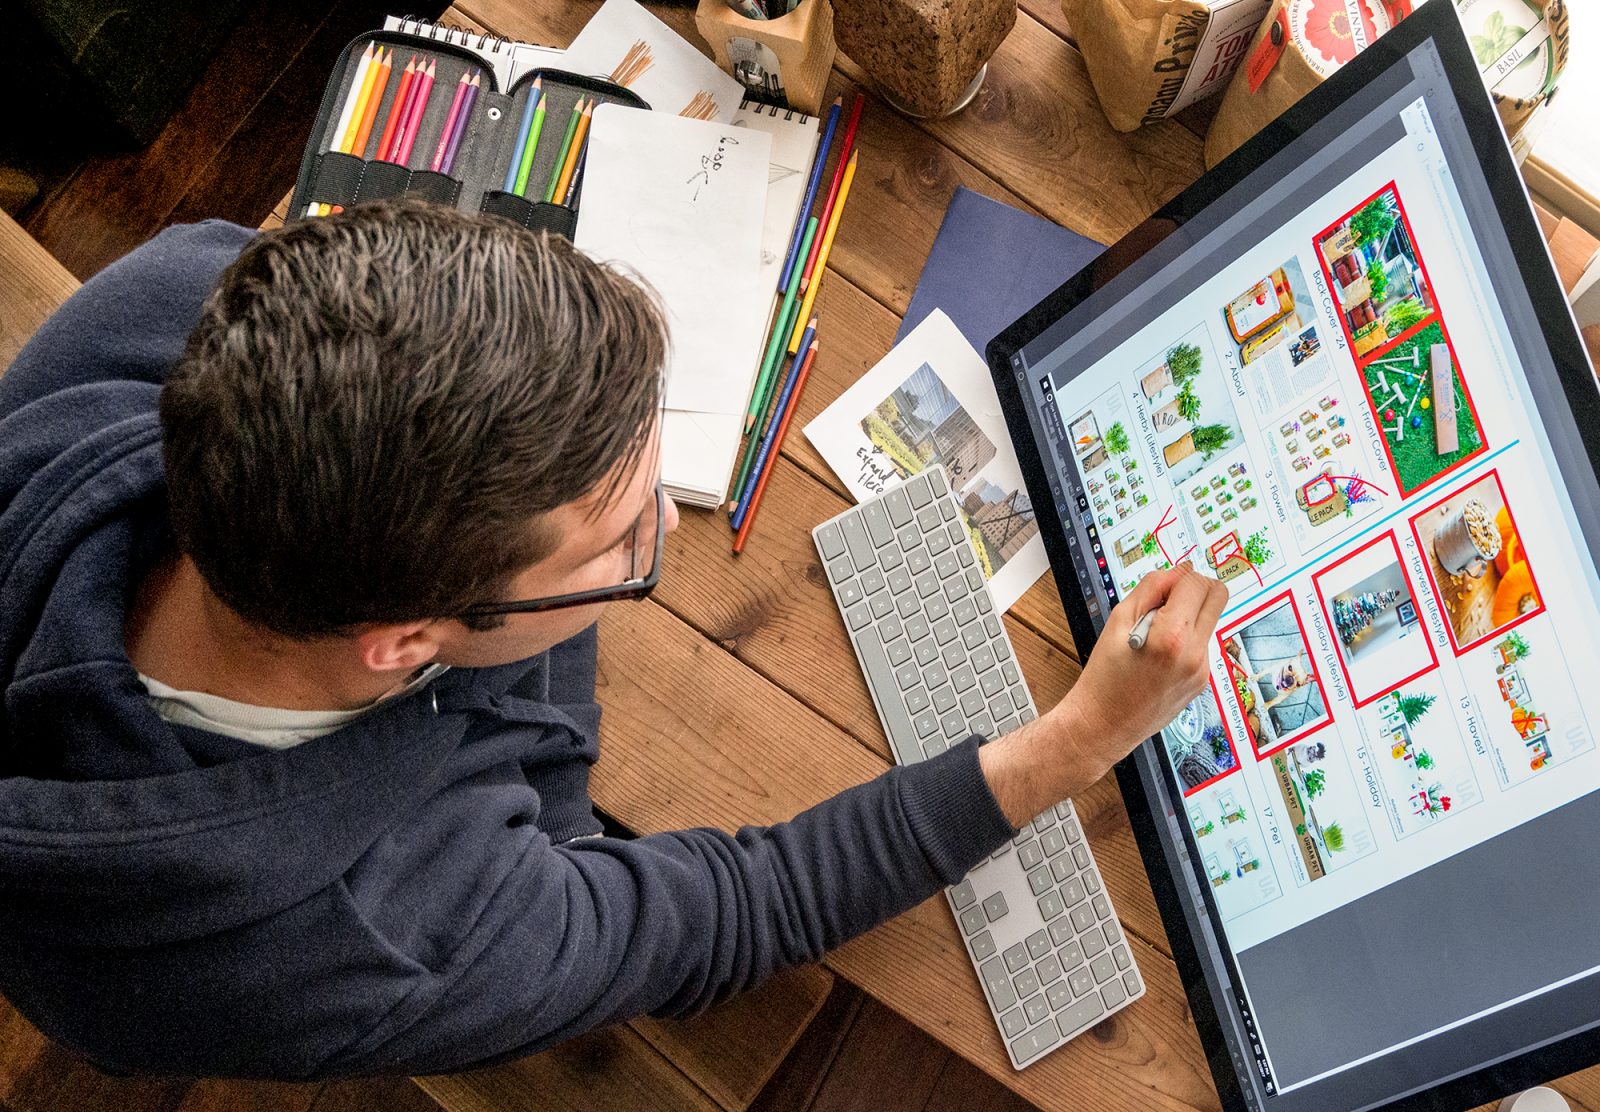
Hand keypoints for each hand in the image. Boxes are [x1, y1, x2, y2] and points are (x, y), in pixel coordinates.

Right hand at [979, 566, 1227, 825]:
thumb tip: (1180, 571)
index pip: (1196, 583)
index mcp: (1172, 636)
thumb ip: (1152, 589)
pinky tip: (1159, 655)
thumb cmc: (1103, 676)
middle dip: (1196, 589)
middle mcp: (1195, 654)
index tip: (1163, 586)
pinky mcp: (1202, 682)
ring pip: (1210, 619)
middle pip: (1218, 596)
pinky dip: (1186, 639)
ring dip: (1190, 615)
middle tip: (1167, 600)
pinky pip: (1203, 644)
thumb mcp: (1117, 621)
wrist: (1103, 724)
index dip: (1178, 577)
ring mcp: (1202, 670)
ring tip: (1155, 635)